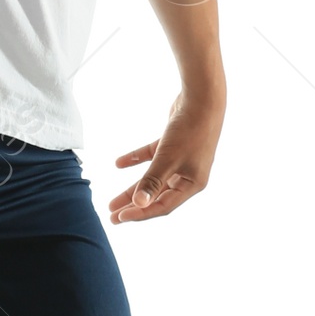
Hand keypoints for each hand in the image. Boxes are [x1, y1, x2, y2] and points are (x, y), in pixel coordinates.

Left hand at [109, 88, 224, 223]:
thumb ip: (152, 181)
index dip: (140, 213)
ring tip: (113, 201)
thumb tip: (138, 204)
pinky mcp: (173, 145)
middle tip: (113, 216)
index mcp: (192, 184)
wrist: (202, 97)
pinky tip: (119, 164)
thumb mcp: (168, 159)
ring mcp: (182, 160)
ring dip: (132, 188)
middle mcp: (188, 175)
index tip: (119, 217)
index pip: (163, 206)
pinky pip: (152, 158)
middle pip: (157, 196)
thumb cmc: (190, 130)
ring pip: (153, 179)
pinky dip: (136, 160)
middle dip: (134, 206)